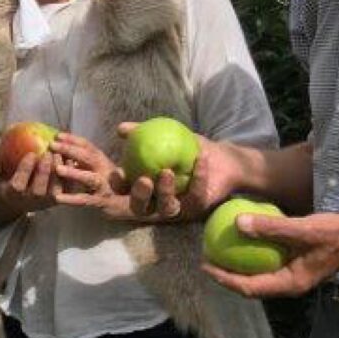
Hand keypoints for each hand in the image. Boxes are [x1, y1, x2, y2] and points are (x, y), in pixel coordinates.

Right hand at [0, 134, 108, 223]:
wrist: (19, 197)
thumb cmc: (7, 178)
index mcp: (13, 194)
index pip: (18, 184)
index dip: (25, 170)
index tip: (31, 154)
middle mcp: (30, 201)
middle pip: (39, 190)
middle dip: (44, 172)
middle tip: (49, 153)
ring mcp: (45, 202)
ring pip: (55, 192)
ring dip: (59, 174)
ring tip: (61, 155)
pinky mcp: (58, 200)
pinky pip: (66, 190)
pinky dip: (71, 176)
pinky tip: (71, 160)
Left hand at [42, 132, 121, 209]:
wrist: (126, 202)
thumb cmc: (106, 182)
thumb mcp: (96, 166)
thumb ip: (82, 157)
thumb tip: (61, 146)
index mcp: (101, 159)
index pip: (86, 145)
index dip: (72, 139)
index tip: (57, 135)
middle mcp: (104, 169)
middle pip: (88, 157)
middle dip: (70, 149)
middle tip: (52, 145)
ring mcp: (104, 185)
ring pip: (89, 178)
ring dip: (74, 173)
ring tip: (58, 169)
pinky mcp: (100, 201)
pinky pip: (85, 199)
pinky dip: (71, 199)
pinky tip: (58, 197)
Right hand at [105, 125, 244, 222]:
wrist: (220, 157)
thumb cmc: (186, 147)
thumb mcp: (163, 134)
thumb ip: (141, 132)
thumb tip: (121, 128)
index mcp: (146, 187)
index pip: (125, 191)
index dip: (118, 185)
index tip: (119, 171)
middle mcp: (158, 202)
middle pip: (141, 208)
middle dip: (139, 196)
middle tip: (144, 180)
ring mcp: (178, 207)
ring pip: (166, 209)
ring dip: (165, 192)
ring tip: (168, 172)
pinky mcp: (198, 208)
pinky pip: (195, 197)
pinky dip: (198, 179)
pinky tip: (200, 161)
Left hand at [203, 210, 338, 298]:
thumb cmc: (335, 233)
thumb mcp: (302, 228)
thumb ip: (271, 226)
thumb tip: (238, 222)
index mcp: (290, 284)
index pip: (249, 288)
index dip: (225, 279)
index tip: (206, 265)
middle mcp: (289, 285)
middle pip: (250, 286)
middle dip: (227, 275)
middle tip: (207, 258)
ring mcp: (293, 276)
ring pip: (259, 276)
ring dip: (239, 266)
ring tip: (221, 251)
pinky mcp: (296, 265)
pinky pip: (268, 263)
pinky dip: (254, 255)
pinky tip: (245, 238)